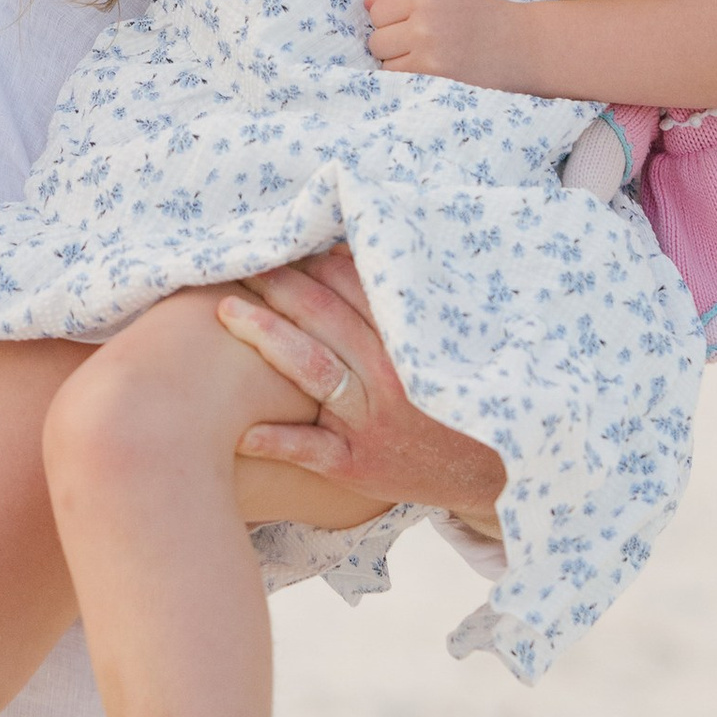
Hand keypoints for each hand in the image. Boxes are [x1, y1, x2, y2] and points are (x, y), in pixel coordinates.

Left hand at [217, 249, 506, 522]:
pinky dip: (276, 439)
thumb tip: (340, 246)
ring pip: (312, 368)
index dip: (308, 259)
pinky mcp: (357, 465)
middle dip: (277, 284)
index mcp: (408, 336)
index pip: (349, 282)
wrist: (490, 473)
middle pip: (323, 316)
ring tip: (227, 312)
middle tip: (234, 261)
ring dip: (266, 337)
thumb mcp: (436, 341)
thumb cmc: (448, 395)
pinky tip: (241, 429)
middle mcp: (390, 374)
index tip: (276, 242)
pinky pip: (310, 449)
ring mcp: (371, 420)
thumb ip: (392, 300)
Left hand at [361, 0, 530, 88]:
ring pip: (384, 61)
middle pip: (376, 38)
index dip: (389, 21)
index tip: (408, 26)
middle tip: (420, 47)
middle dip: (391, 44)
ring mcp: (430, 49)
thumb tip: (365, 2)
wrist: (528, 47)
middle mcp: (426, 18)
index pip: (378, 9)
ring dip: (398, 64)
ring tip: (428, 61)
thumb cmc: (487, 20)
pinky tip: (430, 74)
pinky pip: (398, 79)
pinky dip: (408, 79)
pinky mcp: (435, 76)